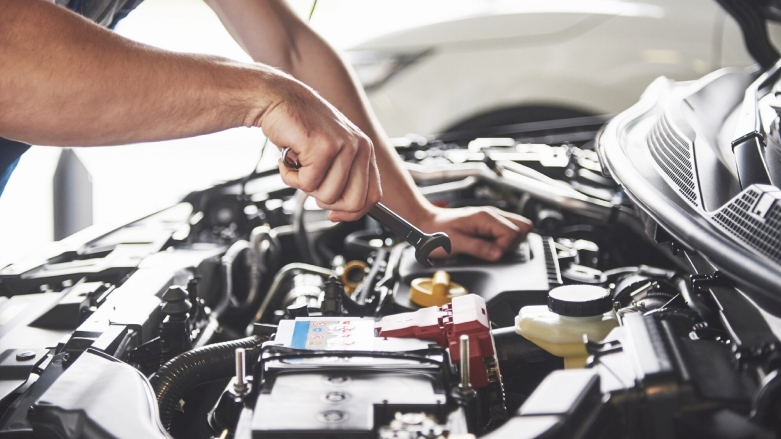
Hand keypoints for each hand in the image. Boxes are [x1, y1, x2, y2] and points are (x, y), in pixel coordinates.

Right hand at [258, 76, 381, 220]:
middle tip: (311, 183)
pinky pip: (307, 184)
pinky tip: (288, 157)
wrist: (277, 100)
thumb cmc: (300, 128)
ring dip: (304, 186)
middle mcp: (360, 147)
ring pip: (328, 196)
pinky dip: (290, 176)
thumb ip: (341, 180)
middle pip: (353, 203)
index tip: (334, 214)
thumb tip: (340, 214)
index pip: (373, 197)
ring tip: (298, 164)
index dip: (352, 212)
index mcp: (365, 151)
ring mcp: (344, 146)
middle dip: (327, 202)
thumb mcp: (330, 155)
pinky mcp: (324, 147)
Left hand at [416, 206, 532, 260]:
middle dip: (512, 244)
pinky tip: (489, 246)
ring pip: (517, 228)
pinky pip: (506, 230)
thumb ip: (479, 248)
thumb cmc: (435, 232)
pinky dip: (503, 241)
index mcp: (485, 217)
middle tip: (493, 251)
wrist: (424, 223)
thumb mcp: (455, 243)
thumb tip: (498, 254)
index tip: (491, 254)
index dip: (505, 248)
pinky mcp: (487, 224)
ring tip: (490, 249)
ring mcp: (490, 218)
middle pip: (522, 228)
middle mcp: (491, 215)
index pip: (513, 233)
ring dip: (509, 242)